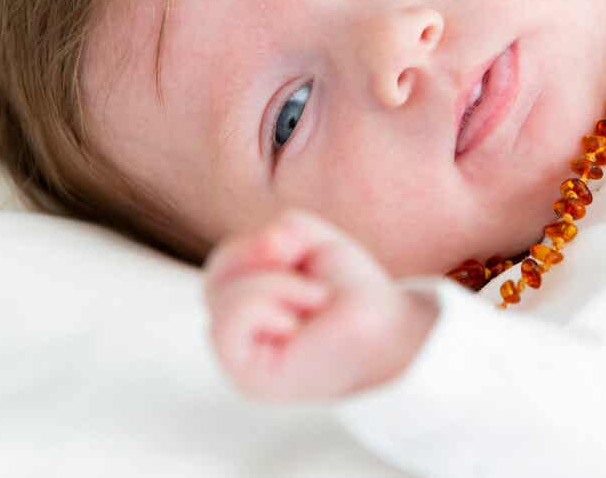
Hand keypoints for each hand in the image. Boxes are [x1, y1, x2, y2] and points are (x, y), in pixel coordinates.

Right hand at [203, 209, 437, 400]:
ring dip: (277, 285)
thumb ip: (284, 229)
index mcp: (244, 303)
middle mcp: (237, 334)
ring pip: (223, 298)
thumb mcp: (314, 242)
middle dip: (262, 259)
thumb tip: (268, 245)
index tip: (295, 252)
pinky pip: (227, 326)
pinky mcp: (248, 377)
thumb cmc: (350, 292)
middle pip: (216, 276)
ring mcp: (240, 360)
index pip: (221, 266)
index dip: (253, 246)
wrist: (389, 328)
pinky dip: (264, 306)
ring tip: (315, 300)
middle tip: (307, 277)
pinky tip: (294, 323)